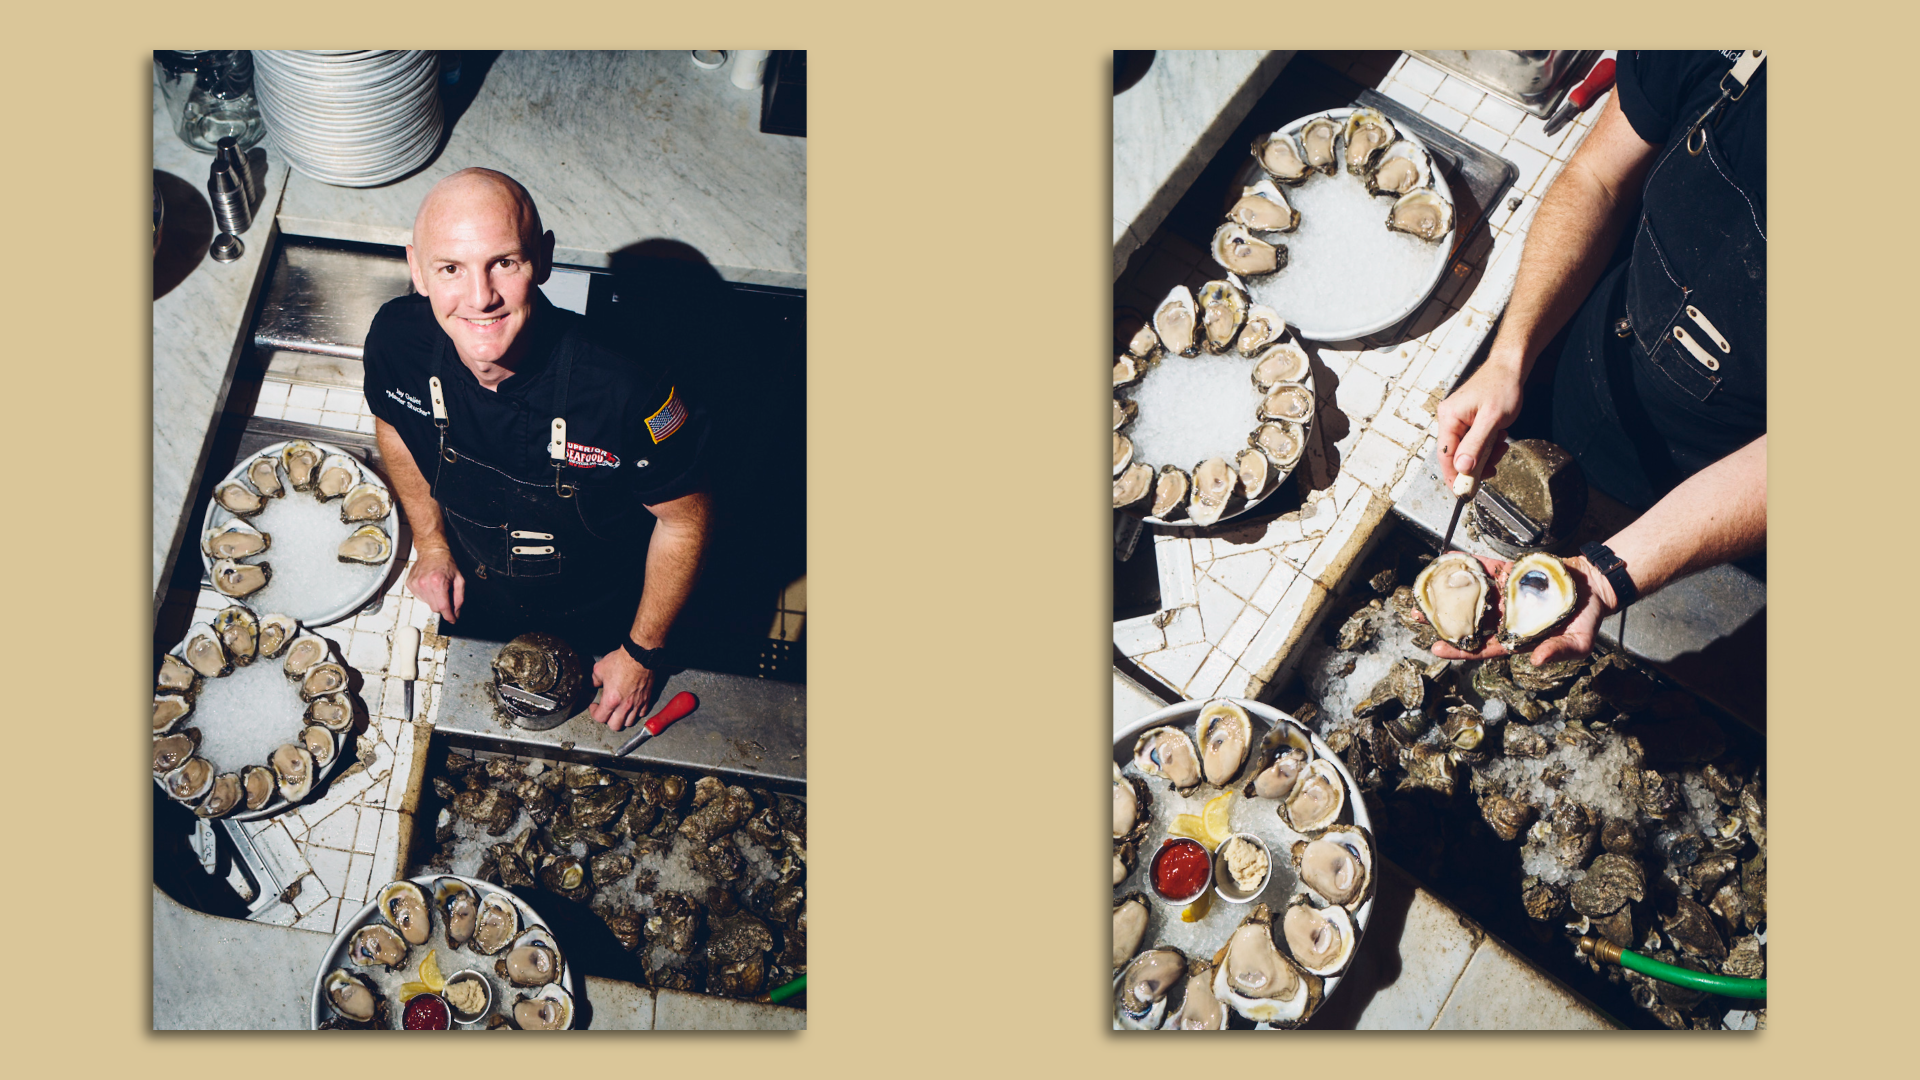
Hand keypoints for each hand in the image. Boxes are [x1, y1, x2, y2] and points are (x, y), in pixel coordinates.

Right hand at [406, 545, 464, 624]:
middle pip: (435, 607)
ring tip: (437, 586)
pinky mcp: (410, 584)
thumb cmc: (446, 563)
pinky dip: (427, 595)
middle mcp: (424, 584)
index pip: (443, 607)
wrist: (432, 551)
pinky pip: (420, 597)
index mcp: (438, 582)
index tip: (453, 620)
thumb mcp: (460, 579)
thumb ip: (459, 598)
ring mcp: (415, 584)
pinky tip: (430, 585)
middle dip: (443, 606)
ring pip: (427, 604)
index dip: (449, 616)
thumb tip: (456, 613)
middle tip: (447, 595)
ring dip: (434, 599)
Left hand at [590, 649, 657, 731]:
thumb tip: (591, 684)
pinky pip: (642, 714)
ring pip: (629, 723)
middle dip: (608, 720)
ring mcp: (637, 704)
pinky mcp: (646, 699)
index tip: (594, 706)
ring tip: (619, 711)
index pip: (600, 718)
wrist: (640, 655)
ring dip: (622, 719)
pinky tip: (632, 706)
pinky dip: (636, 713)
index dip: (594, 713)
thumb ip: (593, 680)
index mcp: (611, 700)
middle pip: (615, 726)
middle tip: (606, 711)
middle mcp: (624, 706)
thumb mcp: (600, 669)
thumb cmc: (621, 661)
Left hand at [1426, 554, 1617, 665]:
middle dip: (1443, 620)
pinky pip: (1486, 568)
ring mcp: (1506, 594)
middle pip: (1469, 620)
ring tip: (1423, 591)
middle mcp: (1506, 616)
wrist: (1595, 586)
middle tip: (1416, 617)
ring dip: (1448, 592)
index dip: (1460, 649)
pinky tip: (1448, 560)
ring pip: (1472, 594)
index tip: (1437, 649)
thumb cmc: (1586, 619)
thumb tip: (1536, 661)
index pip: (1483, 646)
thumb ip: (1558, 651)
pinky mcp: (1510, 573)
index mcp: (1517, 636)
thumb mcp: (1578, 642)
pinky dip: (1469, 563)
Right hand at [1435, 361, 1524, 487]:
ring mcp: (1458, 420)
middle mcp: (1450, 419)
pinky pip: (1474, 442)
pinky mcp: (1468, 421)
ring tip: (1500, 446)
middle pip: (1456, 455)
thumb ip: (1476, 445)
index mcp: (1449, 417)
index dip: (1454, 476)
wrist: (1511, 368)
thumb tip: (1462, 468)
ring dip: (1485, 455)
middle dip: (1475, 465)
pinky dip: (1487, 446)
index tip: (1464, 493)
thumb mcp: (1492, 419)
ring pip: (1467, 451)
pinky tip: (1499, 438)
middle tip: (1493, 469)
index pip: (1446, 455)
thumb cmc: (1502, 386)